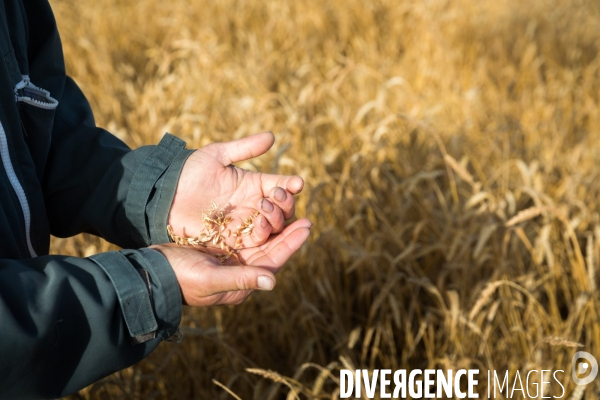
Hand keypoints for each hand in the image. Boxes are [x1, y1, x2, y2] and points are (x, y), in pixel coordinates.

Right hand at [151, 218, 310, 306]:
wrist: (151, 272)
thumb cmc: (179, 277)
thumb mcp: (210, 278)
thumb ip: (241, 279)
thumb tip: (273, 282)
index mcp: (241, 284)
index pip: (273, 262)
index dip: (291, 244)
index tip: (307, 226)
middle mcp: (239, 274)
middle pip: (270, 251)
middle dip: (288, 235)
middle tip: (305, 218)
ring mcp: (229, 263)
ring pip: (259, 243)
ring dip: (274, 228)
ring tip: (288, 211)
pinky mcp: (219, 252)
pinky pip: (244, 237)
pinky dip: (255, 225)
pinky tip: (263, 213)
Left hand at [168, 132, 303, 248]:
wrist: (164, 193)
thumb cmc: (189, 170)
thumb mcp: (217, 155)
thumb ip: (245, 148)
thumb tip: (272, 136)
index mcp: (253, 184)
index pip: (280, 185)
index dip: (291, 185)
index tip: (297, 183)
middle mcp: (252, 204)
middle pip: (282, 209)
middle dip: (285, 203)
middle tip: (276, 195)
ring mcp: (243, 222)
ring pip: (273, 225)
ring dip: (276, 217)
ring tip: (266, 206)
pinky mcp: (233, 238)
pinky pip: (255, 239)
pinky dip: (263, 232)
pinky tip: (261, 223)